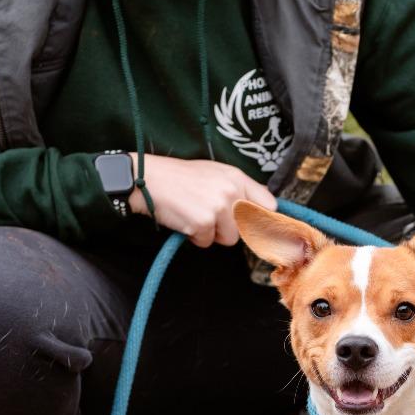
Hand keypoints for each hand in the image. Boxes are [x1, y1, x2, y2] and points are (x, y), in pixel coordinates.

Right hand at [128, 154, 276, 246]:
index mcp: (236, 177)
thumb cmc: (179, 178)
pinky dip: (194, 237)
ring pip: (229, 238)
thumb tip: (266, 206)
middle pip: (247, 227)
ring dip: (211, 233)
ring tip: (194, 214)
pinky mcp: (204, 222)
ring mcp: (218, 207)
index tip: (254, 223)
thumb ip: (239, 189)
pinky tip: (184, 220)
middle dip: (230, 227)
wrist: (146, 179)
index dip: (262, 218)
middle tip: (210, 215)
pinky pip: (207, 242)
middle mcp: (231, 191)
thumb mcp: (214, 173)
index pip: (269, 205)